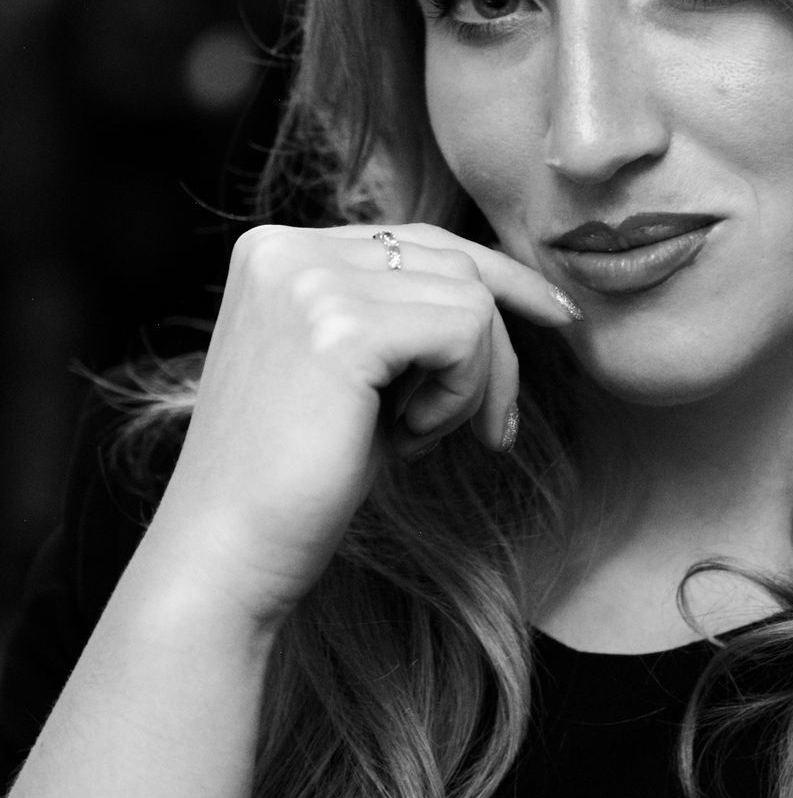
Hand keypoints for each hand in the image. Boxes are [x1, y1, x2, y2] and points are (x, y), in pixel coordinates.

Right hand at [140, 222, 577, 629]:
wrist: (228, 558)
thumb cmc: (300, 476)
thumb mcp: (355, 370)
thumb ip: (400, 310)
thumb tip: (505, 287)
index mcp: (278, 250)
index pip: (419, 240)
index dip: (498, 278)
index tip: (560, 316)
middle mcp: (288, 248)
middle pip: (454, 263)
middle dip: (496, 347)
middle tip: (494, 429)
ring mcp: (309, 281)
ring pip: (471, 298)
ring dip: (475, 380)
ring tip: (421, 436)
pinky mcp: (342, 327)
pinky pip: (466, 331)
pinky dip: (463, 392)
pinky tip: (410, 439)